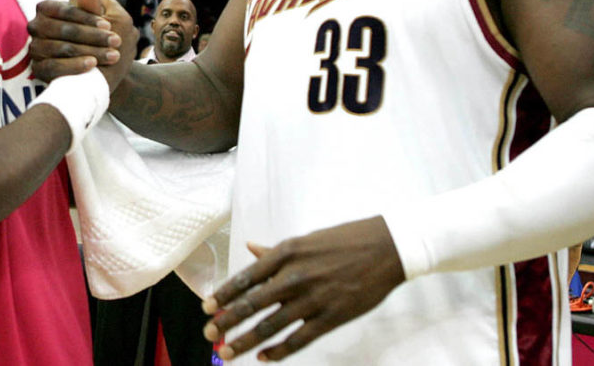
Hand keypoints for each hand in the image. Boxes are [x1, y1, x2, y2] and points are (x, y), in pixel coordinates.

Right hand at [28, 0, 132, 83]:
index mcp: (47, 8)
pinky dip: (74, 66)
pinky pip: (53, 67)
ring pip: (62, 48)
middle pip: (65, 30)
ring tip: (113, 55)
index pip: (66, 10)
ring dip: (91, 51)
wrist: (96, 69)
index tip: (109, 25)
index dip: (88, 17)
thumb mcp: (97, 19)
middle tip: (117, 41)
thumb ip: (90, 3)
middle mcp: (36, 26)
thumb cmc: (96, 36)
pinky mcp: (38, 69)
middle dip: (93, 36)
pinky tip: (92, 64)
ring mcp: (35, 48)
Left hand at [202, 217, 405, 361]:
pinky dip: (278, 351)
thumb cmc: (345, 240)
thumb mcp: (306, 239)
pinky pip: (298, 339)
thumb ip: (276, 251)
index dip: (224, 295)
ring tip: (227, 352)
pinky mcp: (331, 317)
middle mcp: (295, 276)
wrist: (386, 248)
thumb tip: (251, 248)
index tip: (207, 307)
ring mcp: (313, 298)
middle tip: (209, 334)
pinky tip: (263, 358)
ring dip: (245, 341)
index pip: (246, 277)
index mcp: (286, 253)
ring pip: (270, 325)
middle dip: (227, 321)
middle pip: (252, 304)